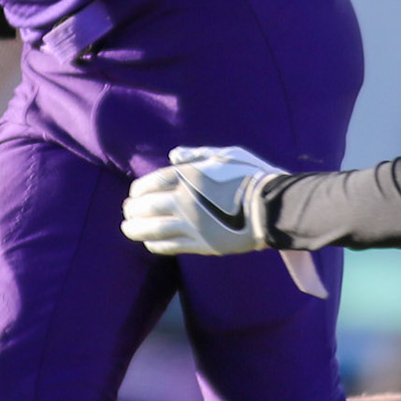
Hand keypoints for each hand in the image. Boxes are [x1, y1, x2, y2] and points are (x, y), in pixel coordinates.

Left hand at [122, 145, 285, 255]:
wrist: (273, 207)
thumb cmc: (252, 176)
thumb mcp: (226, 154)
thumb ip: (197, 155)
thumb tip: (173, 154)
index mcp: (189, 176)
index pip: (150, 183)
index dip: (137, 190)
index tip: (134, 193)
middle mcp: (185, 200)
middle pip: (146, 207)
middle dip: (132, 209)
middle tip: (126, 211)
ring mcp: (192, 224)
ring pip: (152, 229)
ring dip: (135, 229)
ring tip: (128, 228)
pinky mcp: (201, 244)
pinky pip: (170, 246)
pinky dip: (155, 244)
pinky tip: (149, 243)